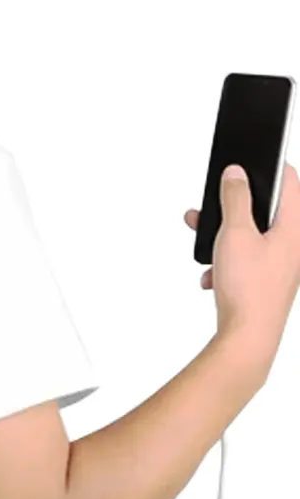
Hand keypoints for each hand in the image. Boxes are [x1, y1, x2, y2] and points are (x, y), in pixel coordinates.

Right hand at [184, 161, 299, 374]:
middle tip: (214, 205)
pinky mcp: (267, 281)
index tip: (247, 162)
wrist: (248, 336)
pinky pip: (246, 261)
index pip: (289, 179)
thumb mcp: (235, 234)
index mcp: (296, 225)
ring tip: (207, 245)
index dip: (266, 166)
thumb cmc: (249, 290)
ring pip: (252, 237)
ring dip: (226, 239)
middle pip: (266, 209)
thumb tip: (236, 175)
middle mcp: (294, 242)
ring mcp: (282, 263)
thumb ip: (236, 199)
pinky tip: (214, 274)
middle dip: (234, 208)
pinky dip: (227, 263)